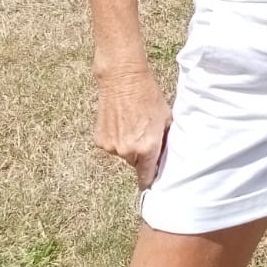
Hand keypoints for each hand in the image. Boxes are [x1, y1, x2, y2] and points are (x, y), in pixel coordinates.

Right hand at [93, 68, 171, 188]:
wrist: (122, 80)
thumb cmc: (149, 96)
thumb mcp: (166, 119)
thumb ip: (165, 141)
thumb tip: (166, 156)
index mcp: (147, 148)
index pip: (147, 177)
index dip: (151, 181)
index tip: (154, 186)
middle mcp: (127, 151)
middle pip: (136, 163)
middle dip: (141, 155)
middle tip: (145, 137)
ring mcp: (111, 147)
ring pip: (123, 154)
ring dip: (128, 146)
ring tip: (133, 125)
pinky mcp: (100, 140)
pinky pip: (112, 146)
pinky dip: (116, 139)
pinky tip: (121, 123)